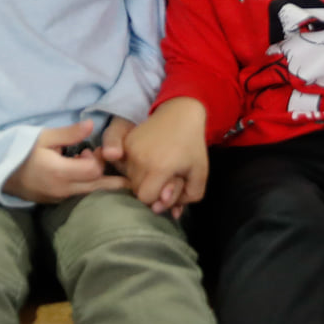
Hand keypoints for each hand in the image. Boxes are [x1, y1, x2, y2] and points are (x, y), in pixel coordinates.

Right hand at [3, 123, 128, 203]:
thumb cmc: (21, 150)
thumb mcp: (44, 136)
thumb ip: (69, 133)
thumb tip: (91, 125)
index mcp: (59, 172)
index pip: (93, 170)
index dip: (97, 159)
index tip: (90, 150)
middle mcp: (62, 190)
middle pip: (97, 188)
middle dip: (111, 179)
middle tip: (123, 174)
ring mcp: (58, 199)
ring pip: (88, 195)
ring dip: (97, 183)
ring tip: (100, 171)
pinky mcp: (54, 202)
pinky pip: (77, 197)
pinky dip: (85, 188)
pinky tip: (84, 177)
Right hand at [112, 99, 208, 214]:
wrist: (180, 114)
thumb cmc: (192, 146)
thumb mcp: (199, 174)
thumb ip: (187, 198)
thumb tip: (161, 209)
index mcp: (159, 167)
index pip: (146, 198)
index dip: (158, 196)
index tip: (170, 186)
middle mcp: (140, 159)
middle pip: (136, 190)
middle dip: (151, 189)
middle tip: (167, 176)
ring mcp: (130, 149)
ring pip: (129, 179)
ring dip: (143, 179)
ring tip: (158, 166)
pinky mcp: (126, 142)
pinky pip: (124, 166)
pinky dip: (135, 168)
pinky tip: (149, 159)